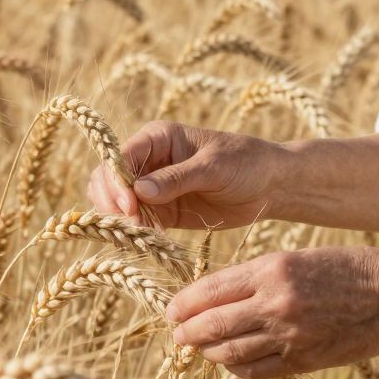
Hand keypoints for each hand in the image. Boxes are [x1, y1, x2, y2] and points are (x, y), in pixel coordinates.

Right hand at [87, 121, 281, 230]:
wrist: (270, 185)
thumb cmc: (245, 162)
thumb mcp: (214, 167)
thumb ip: (177, 178)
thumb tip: (139, 191)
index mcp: (158, 137)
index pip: (120, 156)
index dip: (115, 180)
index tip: (127, 206)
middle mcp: (149, 160)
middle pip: (108, 179)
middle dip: (112, 202)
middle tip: (130, 225)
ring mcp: (152, 187)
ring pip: (117, 203)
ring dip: (121, 220)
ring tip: (139, 236)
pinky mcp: (162, 212)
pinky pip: (137, 222)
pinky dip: (136, 233)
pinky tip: (149, 241)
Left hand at [163, 246, 378, 378]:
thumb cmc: (351, 268)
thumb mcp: (301, 257)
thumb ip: (261, 275)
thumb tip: (220, 293)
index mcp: (274, 269)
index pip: (212, 290)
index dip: (184, 303)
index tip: (171, 310)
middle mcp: (277, 303)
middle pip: (212, 325)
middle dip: (187, 331)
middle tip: (177, 334)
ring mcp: (291, 336)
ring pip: (229, 352)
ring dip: (207, 352)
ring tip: (199, 348)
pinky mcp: (304, 361)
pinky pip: (256, 371)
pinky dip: (236, 368)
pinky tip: (231, 362)